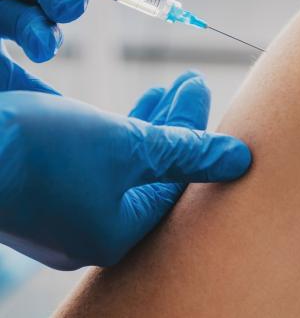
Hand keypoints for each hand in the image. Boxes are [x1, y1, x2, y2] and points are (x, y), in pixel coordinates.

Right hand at [0, 71, 250, 269]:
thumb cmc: (42, 154)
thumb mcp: (128, 147)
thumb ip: (188, 153)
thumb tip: (243, 160)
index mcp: (117, 232)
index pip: (174, 179)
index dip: (193, 131)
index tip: (198, 87)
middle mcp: (90, 229)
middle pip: (150, 170)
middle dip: (173, 123)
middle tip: (189, 84)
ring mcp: (61, 210)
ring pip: (121, 162)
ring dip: (145, 123)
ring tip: (166, 90)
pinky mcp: (38, 185)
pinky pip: (91, 158)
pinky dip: (112, 130)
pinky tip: (124, 110)